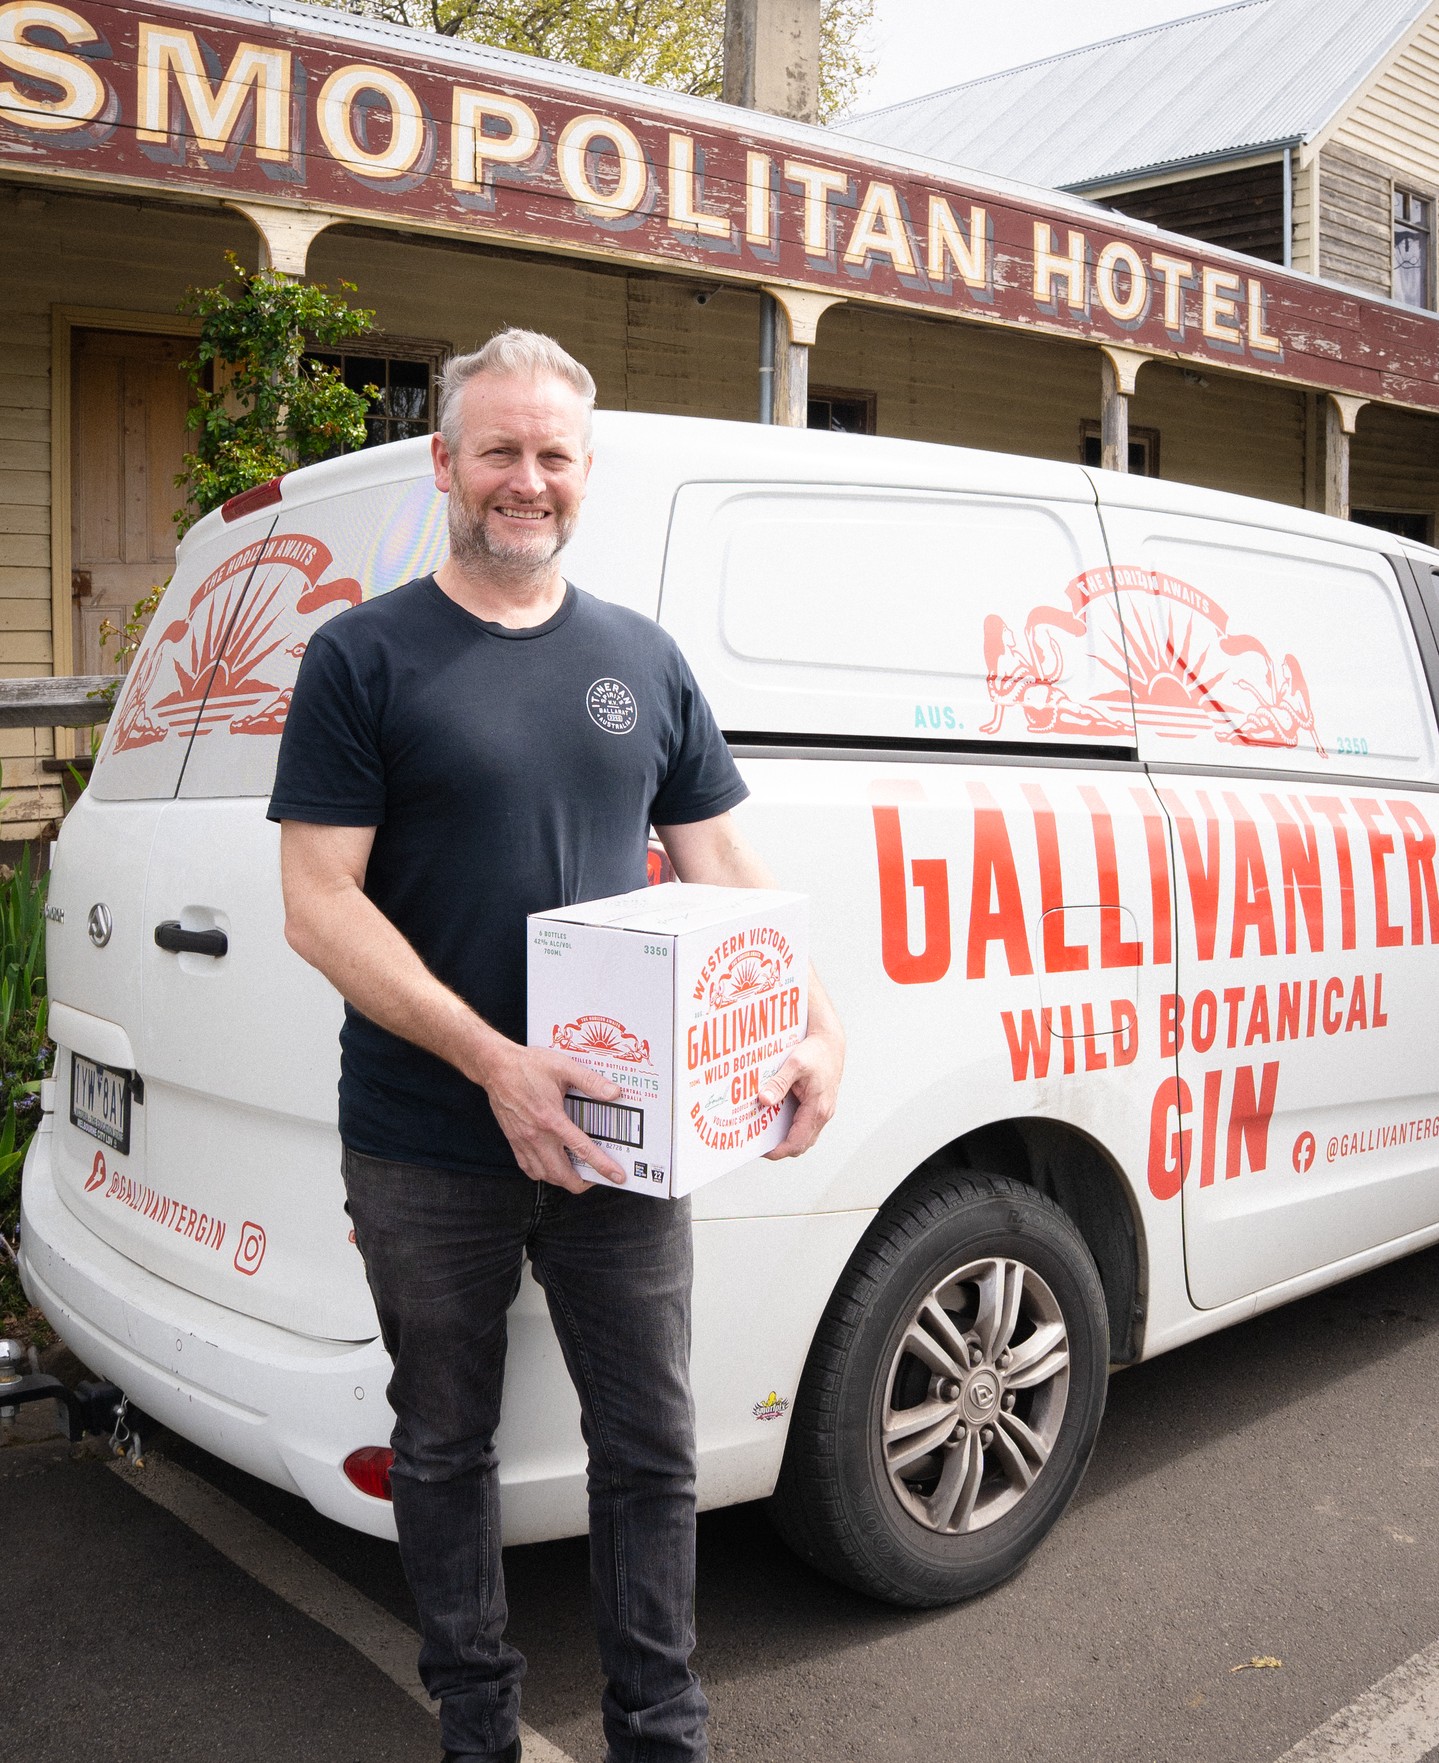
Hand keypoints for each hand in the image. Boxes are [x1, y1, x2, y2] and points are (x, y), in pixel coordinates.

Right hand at [481, 1043, 628, 1192]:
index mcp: (551, 1118)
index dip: (602, 1166)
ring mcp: (523, 1140)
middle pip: (561, 1174)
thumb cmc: (527, 1066)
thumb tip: (614, 1093)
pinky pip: (528, 1168)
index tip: (617, 1176)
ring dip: (562, 1180)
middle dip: (582, 1183)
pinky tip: (551, 1166)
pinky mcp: (513, 1141)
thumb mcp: (563, 1066)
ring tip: (577, 1174)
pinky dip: (542, 1173)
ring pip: (544, 1175)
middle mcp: (536, 1135)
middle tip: (597, 1177)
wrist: (495, 1067)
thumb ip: (590, 1081)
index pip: (582, 1149)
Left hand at [759, 1027, 843, 1159]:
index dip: (779, 1151)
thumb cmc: (816, 1052)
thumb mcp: (794, 1064)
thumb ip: (779, 1083)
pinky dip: (792, 1128)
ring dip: (787, 1139)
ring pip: (805, 1136)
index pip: (797, 1142)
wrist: (830, 1041)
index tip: (762, 1151)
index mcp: (817, 1109)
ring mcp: (823, 1111)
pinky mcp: (820, 1105)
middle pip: (801, 1144)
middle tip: (759, 1144)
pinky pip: (806, 1125)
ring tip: (766, 1134)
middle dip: (781, 1148)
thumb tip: (765, 1100)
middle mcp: (823, 1114)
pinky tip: (777, 1119)